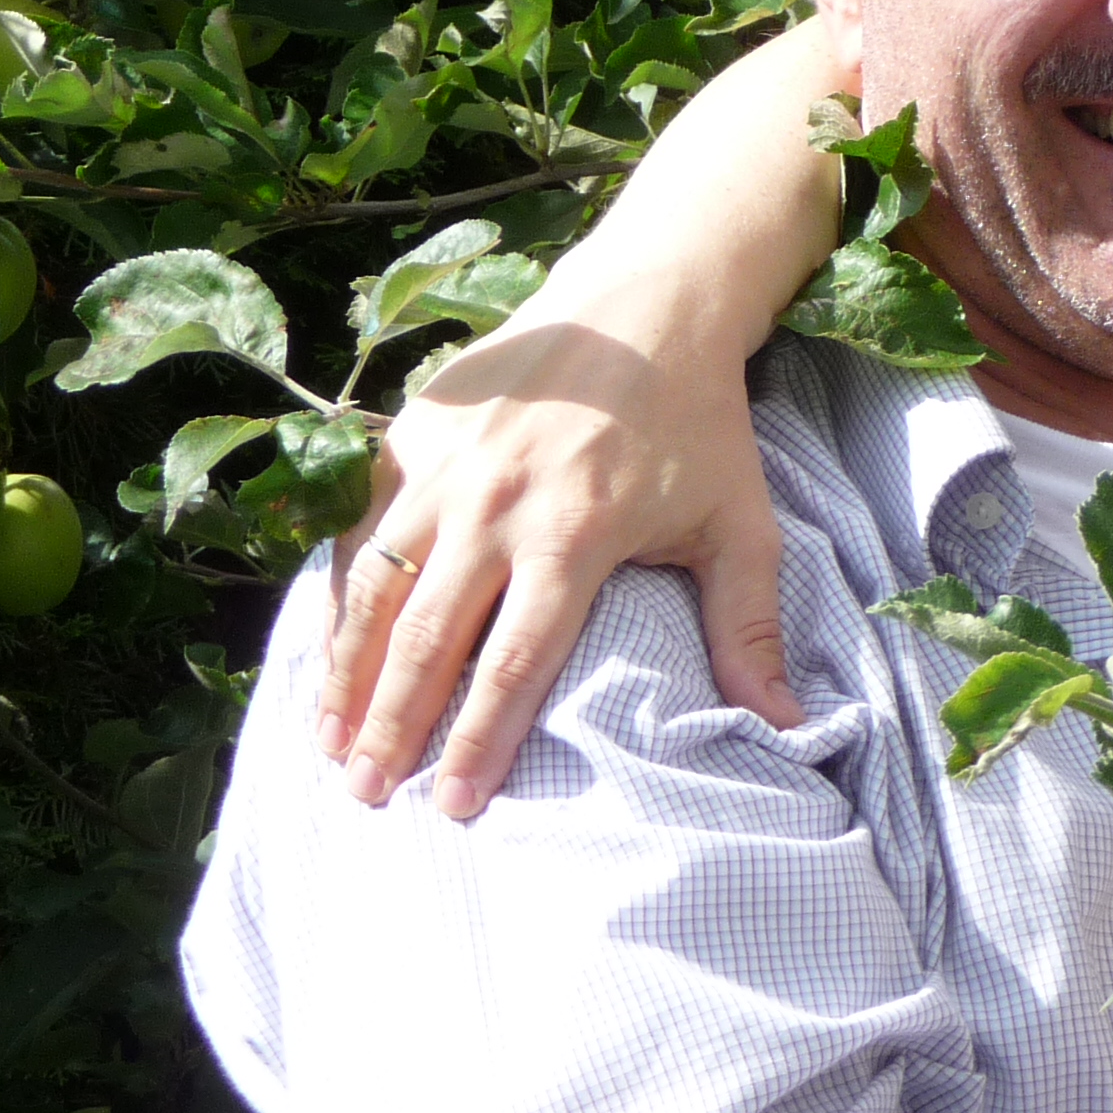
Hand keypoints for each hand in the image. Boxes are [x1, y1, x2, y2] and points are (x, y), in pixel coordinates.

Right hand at [317, 263, 794, 818]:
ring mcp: (446, 466)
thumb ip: (749, 628)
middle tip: (364, 797)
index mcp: (573, 536)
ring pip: (376, 587)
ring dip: (345, 671)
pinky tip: (327, 647)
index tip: (451, 807)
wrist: (647, 304)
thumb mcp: (741, 522)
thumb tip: (785, 724)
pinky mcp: (414, 432)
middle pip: (427, 639)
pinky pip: (359, 526)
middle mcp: (495, 505)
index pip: (513, 665)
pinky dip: (339, 591)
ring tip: (327, 742)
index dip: (477, 743)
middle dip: (391, 728)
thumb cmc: (699, 422)